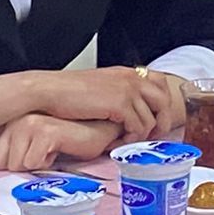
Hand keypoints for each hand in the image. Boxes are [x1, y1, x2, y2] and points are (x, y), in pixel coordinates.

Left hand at [0, 114, 120, 171]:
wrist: (98, 130)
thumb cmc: (65, 137)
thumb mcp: (26, 144)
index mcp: (10, 118)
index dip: (0, 162)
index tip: (19, 156)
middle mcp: (17, 118)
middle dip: (18, 165)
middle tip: (39, 154)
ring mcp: (30, 123)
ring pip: (13, 165)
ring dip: (33, 165)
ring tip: (49, 151)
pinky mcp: (45, 131)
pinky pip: (31, 163)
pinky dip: (46, 164)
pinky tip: (57, 151)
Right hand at [33, 67, 176, 140]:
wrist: (50, 92)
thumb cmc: (68, 93)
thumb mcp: (99, 88)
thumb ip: (116, 94)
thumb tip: (125, 112)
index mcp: (126, 73)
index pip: (160, 83)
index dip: (162, 103)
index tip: (156, 119)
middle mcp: (131, 79)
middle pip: (164, 100)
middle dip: (162, 121)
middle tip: (152, 137)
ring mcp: (128, 90)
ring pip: (152, 117)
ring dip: (142, 134)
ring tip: (127, 141)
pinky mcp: (120, 104)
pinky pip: (139, 126)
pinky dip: (132, 137)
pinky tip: (119, 141)